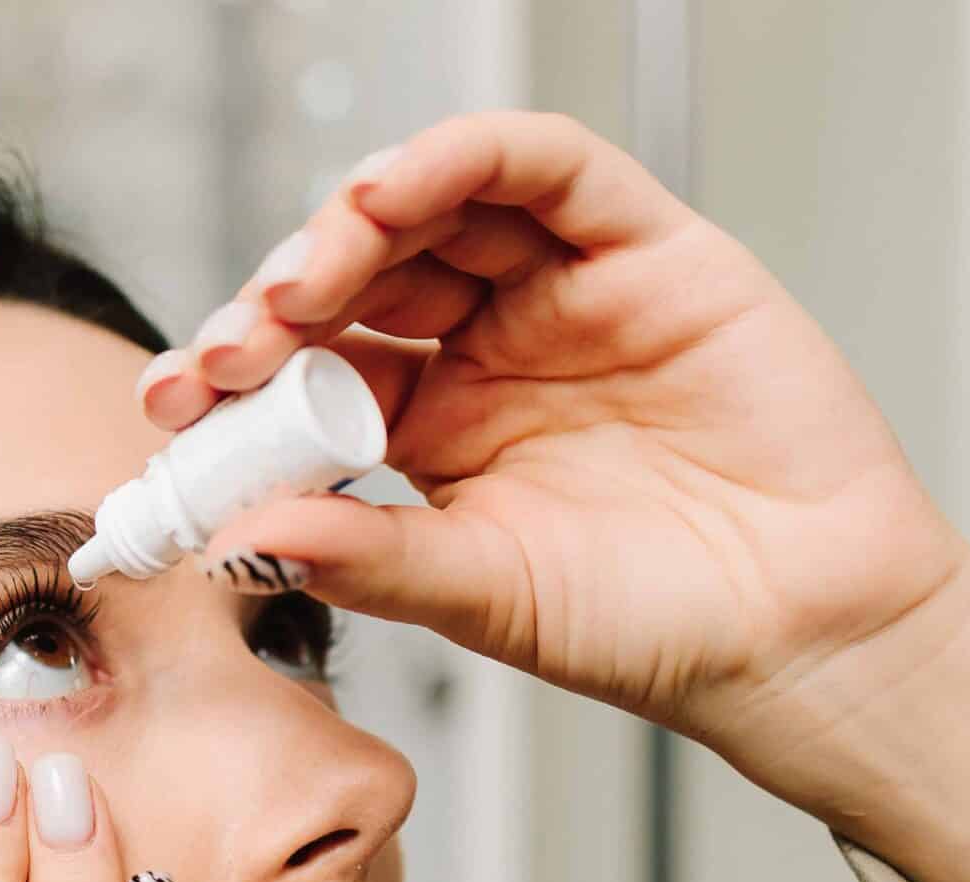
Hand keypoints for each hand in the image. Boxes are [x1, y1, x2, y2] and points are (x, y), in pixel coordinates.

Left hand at [156, 109, 969, 817]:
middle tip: (225, 353)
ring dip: (348, 225)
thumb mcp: (481, 593)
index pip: (308, 371)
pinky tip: (391, 193)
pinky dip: (464, 159)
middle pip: (355, 280)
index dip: (235, 378)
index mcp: (432, 428)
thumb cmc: (649, 623)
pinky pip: (547, 170)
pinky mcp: (648, 250)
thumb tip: (241, 533)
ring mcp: (561, 293)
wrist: (799, 635)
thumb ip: (368, 557)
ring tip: (298, 281)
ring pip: (434, 210)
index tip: (170, 407)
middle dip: (274, 304)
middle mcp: (487, 348)